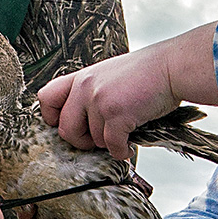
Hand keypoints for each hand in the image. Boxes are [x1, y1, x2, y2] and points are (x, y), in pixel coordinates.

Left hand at [37, 23, 217, 160]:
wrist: (172, 67)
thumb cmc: (145, 74)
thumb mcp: (108, 75)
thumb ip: (90, 93)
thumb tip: (82, 124)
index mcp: (81, 77)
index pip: (45, 99)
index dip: (53, 118)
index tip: (68, 125)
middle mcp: (85, 87)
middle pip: (65, 130)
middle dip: (82, 142)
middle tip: (98, 140)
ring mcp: (99, 100)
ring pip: (93, 140)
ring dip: (109, 144)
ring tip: (124, 134)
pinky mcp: (117, 114)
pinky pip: (112, 146)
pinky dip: (122, 151)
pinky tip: (130, 145)